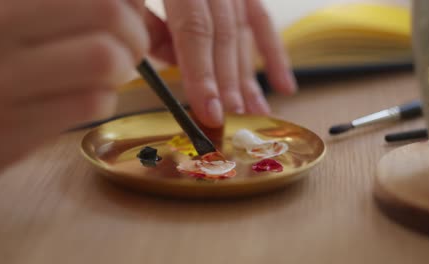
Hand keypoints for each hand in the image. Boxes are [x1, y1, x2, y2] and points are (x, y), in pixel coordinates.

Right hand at [0, 0, 148, 171]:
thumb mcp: (10, 17)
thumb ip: (61, 8)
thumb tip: (132, 5)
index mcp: (3, 3)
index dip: (125, 0)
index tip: (128, 9)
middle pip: (108, 15)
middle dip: (133, 31)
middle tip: (127, 44)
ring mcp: (0, 84)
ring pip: (106, 60)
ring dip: (121, 67)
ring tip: (106, 71)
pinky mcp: (11, 130)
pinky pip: (92, 103)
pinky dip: (103, 98)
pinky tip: (85, 97)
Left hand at [144, 0, 297, 127]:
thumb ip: (143, 18)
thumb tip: (168, 58)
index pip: (196, 30)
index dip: (202, 73)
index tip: (208, 110)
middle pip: (224, 36)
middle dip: (228, 82)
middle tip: (230, 119)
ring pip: (244, 33)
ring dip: (249, 76)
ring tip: (254, 112)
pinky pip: (262, 20)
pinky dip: (273, 54)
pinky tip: (284, 85)